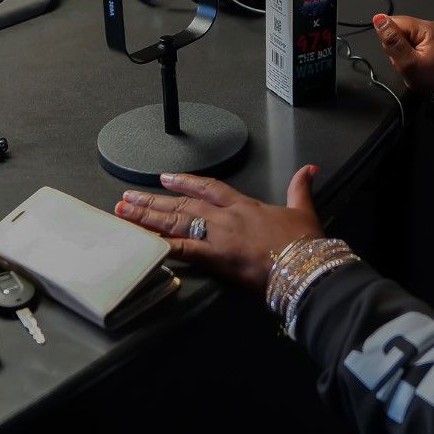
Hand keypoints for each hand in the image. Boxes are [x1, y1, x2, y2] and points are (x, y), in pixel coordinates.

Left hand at [113, 167, 322, 289]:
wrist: (305, 264)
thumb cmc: (305, 242)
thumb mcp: (303, 210)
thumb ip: (300, 188)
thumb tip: (309, 169)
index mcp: (245, 205)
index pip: (208, 188)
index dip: (185, 182)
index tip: (165, 178)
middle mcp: (226, 216)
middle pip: (182, 205)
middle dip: (153, 201)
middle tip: (128, 198)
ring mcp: (219, 235)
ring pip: (176, 222)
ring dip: (148, 218)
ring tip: (125, 213)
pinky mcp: (216, 257)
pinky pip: (182, 249)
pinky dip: (162, 246)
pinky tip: (144, 243)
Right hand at [372, 13, 433, 92]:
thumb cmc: (430, 79)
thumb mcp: (407, 62)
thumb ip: (392, 40)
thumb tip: (378, 18)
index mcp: (427, 27)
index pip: (395, 22)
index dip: (390, 39)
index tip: (397, 56)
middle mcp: (431, 26)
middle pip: (400, 29)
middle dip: (397, 47)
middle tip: (405, 63)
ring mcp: (433, 34)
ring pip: (404, 37)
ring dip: (402, 52)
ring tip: (411, 65)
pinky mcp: (432, 42)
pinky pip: (412, 43)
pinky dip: (409, 54)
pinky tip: (415, 63)